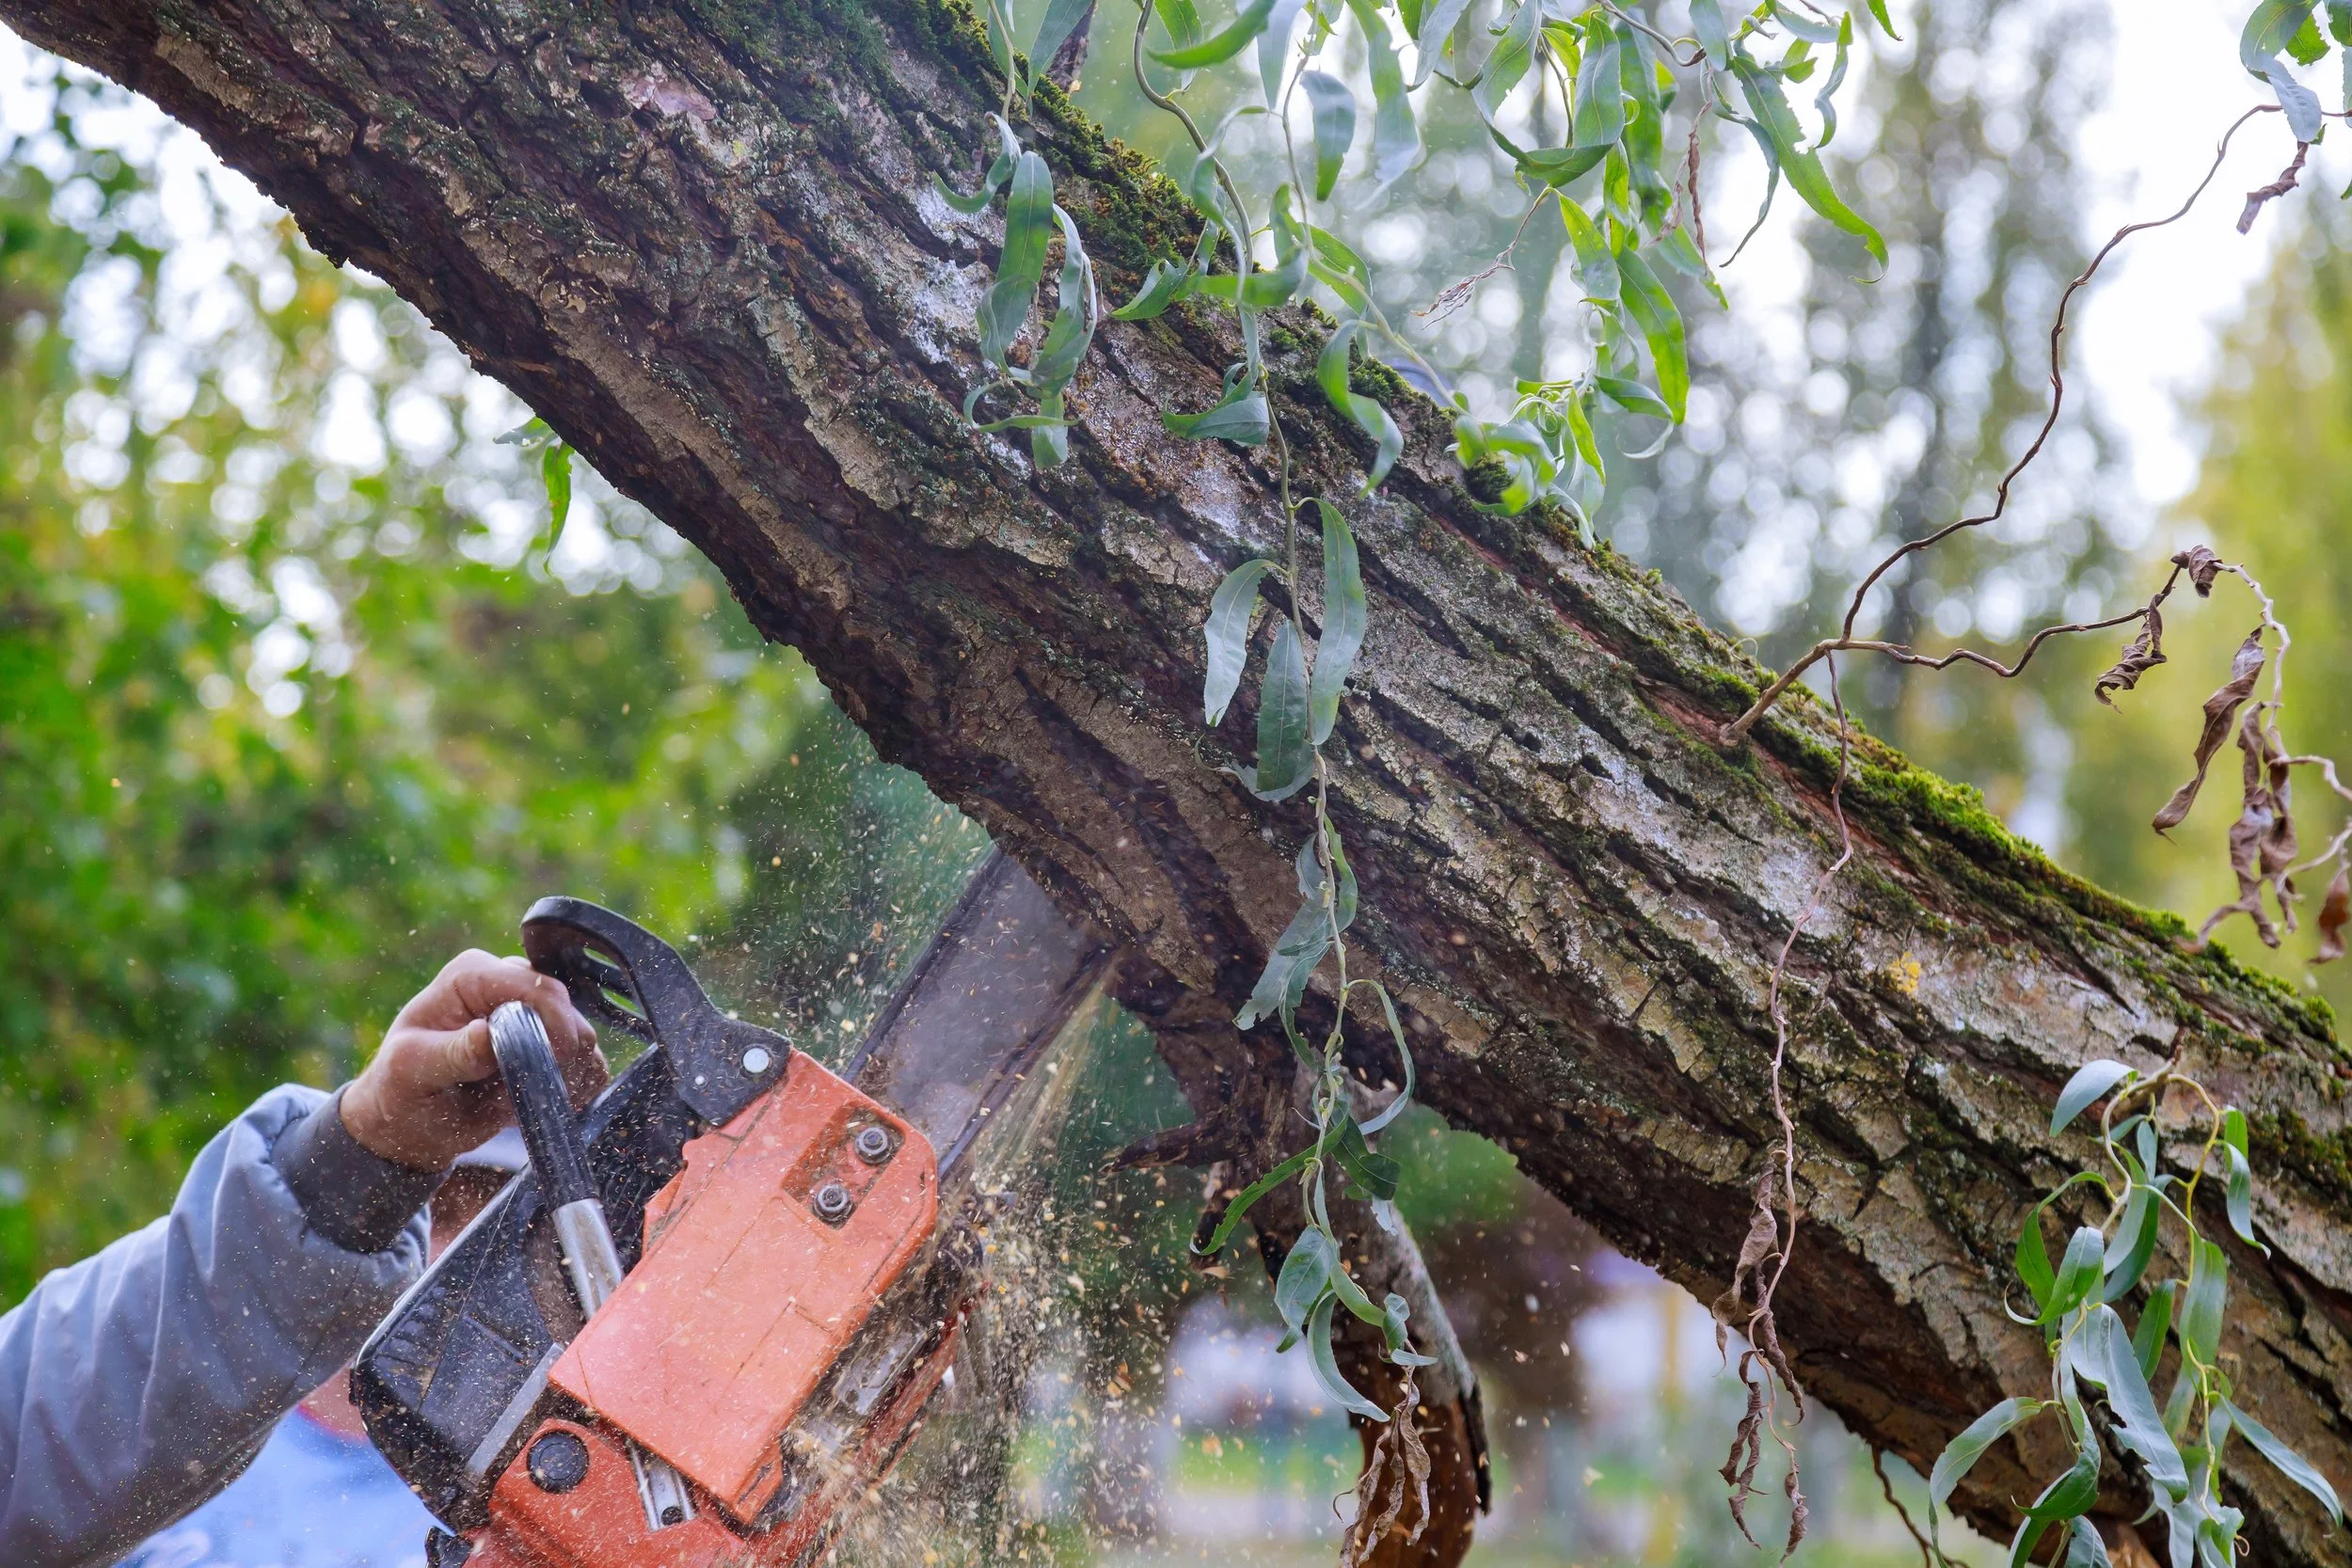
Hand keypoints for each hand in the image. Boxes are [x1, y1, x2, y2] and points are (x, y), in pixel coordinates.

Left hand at [341, 951, 604, 1169]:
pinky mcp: (551, 1042)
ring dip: (559, 1077)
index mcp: (473, 974)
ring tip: (516, 1099)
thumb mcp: (412, 1071)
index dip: (550, 1026)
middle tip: (519, 1092)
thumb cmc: (402, 1090)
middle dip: (553, 1057)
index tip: (545, 1067)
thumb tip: (488, 1032)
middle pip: (566, 1011)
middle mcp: (509, 983)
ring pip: (582, 1039)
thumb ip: (453, 1052)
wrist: (413, 1122)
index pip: (535, 987)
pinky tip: (535, 1102)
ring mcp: (534, 1012)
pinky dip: (572, 1088)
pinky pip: (587, 1063)